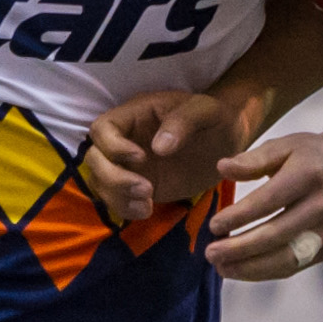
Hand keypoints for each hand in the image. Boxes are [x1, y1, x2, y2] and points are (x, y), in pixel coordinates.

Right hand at [82, 86, 251, 223]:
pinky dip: (125, 208)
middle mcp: (125, 139)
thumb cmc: (215, 117)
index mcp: (135, 114)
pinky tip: (146, 211)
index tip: (141, 158)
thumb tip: (158, 147)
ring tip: (147, 204)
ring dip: (117, 196)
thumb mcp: (204, 110)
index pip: (102, 128)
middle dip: (114, 177)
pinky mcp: (137, 185)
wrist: (228, 138)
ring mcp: (129, 165)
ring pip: (101, 182)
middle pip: (94, 159)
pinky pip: (116, 199)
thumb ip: (183, 122)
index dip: (112, 146)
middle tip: (147, 190)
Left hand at [202, 114, 322, 279]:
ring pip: (286, 259)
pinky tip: (242, 268)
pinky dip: (266, 271)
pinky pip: (295, 265)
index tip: (214, 225)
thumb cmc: (314, 156)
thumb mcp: (285, 145)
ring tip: (222, 267)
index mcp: (310, 174)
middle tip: (210, 253)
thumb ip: (253, 159)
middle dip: (240, 249)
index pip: (269, 201)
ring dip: (250, 268)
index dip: (239, 216)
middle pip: (276, 236)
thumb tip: (221, 168)